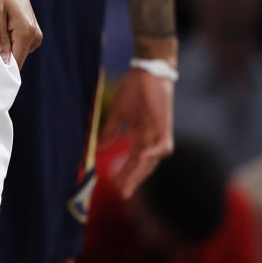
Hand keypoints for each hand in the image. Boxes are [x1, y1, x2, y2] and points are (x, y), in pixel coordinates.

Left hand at [0, 0, 42, 65]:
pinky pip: (19, 46)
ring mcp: (35, 35)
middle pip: (17, 60)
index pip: (16, 63)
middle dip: (2, 56)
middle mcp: (35, 36)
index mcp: (26, 33)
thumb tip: (3, 60)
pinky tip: (3, 28)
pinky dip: (9, 42)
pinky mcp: (32, 33)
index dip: (2, 67)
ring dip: (5, 47)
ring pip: (17, 53)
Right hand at [100, 66, 173, 199]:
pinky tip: (144, 156)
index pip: (133, 161)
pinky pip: (164, 144)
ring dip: (140, 171)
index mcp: (139, 136)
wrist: (148, 69)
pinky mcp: (164, 123)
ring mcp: (158, 132)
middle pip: (143, 165)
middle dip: (132, 179)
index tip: (116, 187)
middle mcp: (150, 138)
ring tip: (128, 183)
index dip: (126, 174)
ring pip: (152, 160)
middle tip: (122, 193)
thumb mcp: (119, 113)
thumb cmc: (135, 89)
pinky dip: (156, 152)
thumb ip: (110, 132)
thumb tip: (98, 148)